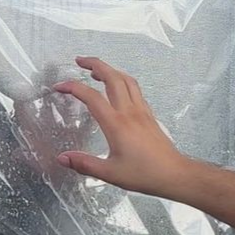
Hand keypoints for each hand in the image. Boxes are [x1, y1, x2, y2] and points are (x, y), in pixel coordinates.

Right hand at [52, 58, 192, 197]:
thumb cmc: (144, 174)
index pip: (92, 97)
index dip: (73, 87)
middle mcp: (130, 112)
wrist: (174, 173)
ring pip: (127, 80)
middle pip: (113, 78)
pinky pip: (136, 90)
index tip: (60, 86)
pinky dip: (123, 81)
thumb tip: (63, 158)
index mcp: (117, 124)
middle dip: (95, 64)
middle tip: (80, 61)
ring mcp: (142, 111)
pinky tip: (118, 87)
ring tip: (96, 70)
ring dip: (111, 70)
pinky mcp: (149, 115)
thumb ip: (84, 164)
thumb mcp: (110, 173)